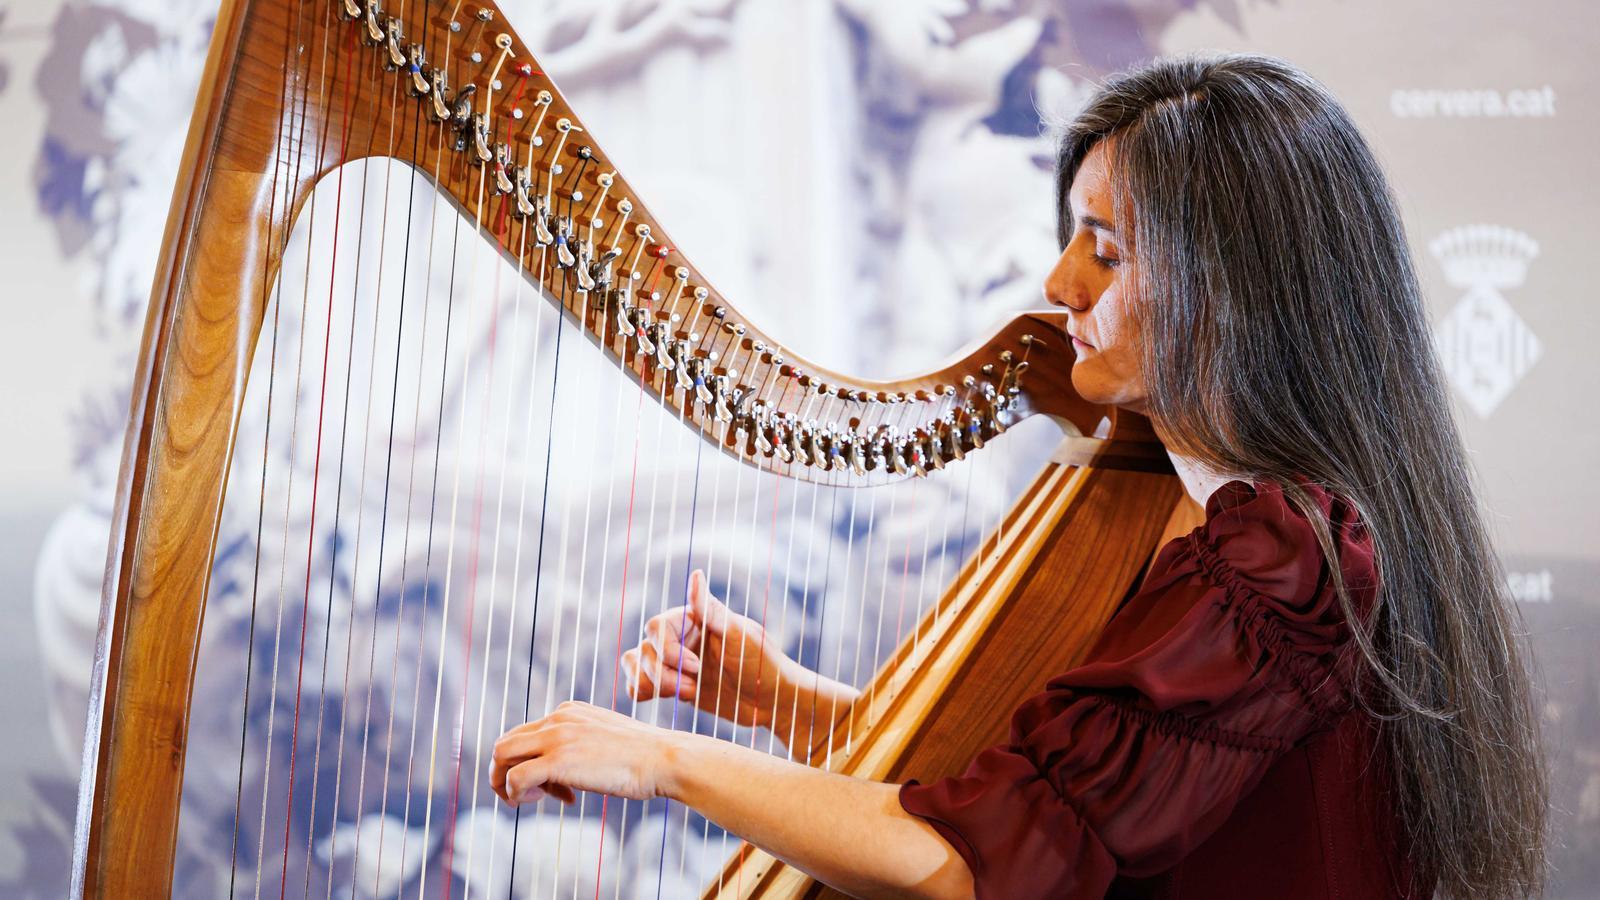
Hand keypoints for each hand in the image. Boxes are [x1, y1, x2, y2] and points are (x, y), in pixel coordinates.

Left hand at [491, 701, 681, 805]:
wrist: (663, 759)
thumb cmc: (642, 758)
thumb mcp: (603, 741)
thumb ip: (579, 746)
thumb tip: (562, 773)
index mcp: (568, 712)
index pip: (525, 735)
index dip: (530, 763)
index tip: (554, 787)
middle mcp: (557, 719)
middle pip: (505, 743)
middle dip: (507, 773)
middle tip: (530, 796)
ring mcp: (556, 738)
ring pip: (500, 756)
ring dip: (505, 783)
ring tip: (531, 800)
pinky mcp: (558, 761)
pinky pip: (515, 778)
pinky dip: (517, 795)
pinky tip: (543, 801)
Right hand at [621, 568, 794, 731]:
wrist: (772, 702)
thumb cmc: (763, 664)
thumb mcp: (739, 635)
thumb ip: (711, 610)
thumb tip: (695, 573)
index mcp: (693, 621)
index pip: (656, 627)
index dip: (668, 649)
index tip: (696, 666)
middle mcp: (680, 638)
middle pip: (644, 648)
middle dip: (663, 672)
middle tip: (694, 685)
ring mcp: (674, 664)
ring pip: (636, 665)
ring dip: (654, 683)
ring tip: (688, 693)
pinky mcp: (672, 688)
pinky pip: (637, 685)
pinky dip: (641, 691)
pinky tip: (667, 697)